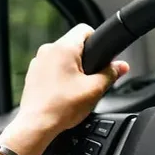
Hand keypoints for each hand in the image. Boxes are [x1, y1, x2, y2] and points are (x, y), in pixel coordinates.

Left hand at [14, 24, 129, 137]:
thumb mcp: (94, 89)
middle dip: (85, 59)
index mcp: (64, 48)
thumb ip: (111, 73)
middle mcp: (48, 50)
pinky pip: (51, 68)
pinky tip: (64, 93)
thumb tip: (122, 66)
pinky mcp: (33, 74)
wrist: (36, 125)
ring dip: (72, 69)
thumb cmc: (61, 107)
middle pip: (74, 45)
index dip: (97, 41)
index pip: (84, 29)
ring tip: (77, 89)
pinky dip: (59, 76)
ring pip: (62, 57)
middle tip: (91, 79)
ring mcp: (38, 62)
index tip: (101, 57)